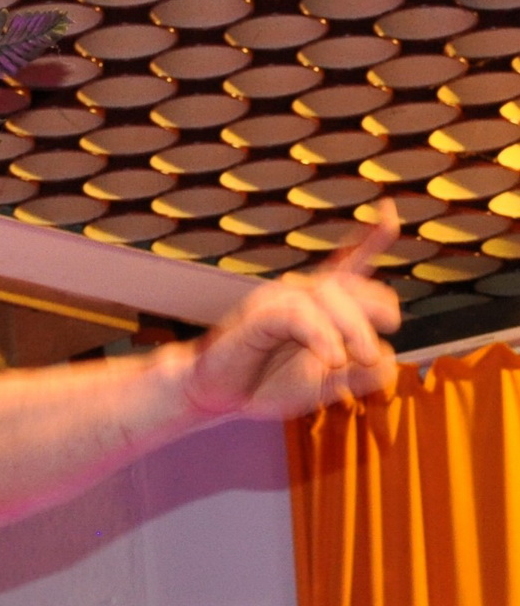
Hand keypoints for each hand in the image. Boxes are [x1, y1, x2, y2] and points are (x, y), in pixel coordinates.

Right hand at [184, 208, 400, 421]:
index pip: (348, 263)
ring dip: (351, 330)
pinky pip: (298, 314)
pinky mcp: (257, 316)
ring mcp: (276, 300)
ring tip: (347, 362)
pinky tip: (332, 358)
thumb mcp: (328, 386)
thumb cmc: (268, 384)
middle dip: (374, 313)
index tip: (388, 210)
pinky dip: (322, 336)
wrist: (217, 394)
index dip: (371, 236)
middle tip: (371, 354)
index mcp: (317, 304)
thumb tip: (387, 357)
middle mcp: (297, 293)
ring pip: (328, 294)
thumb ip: (363, 375)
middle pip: (349, 283)